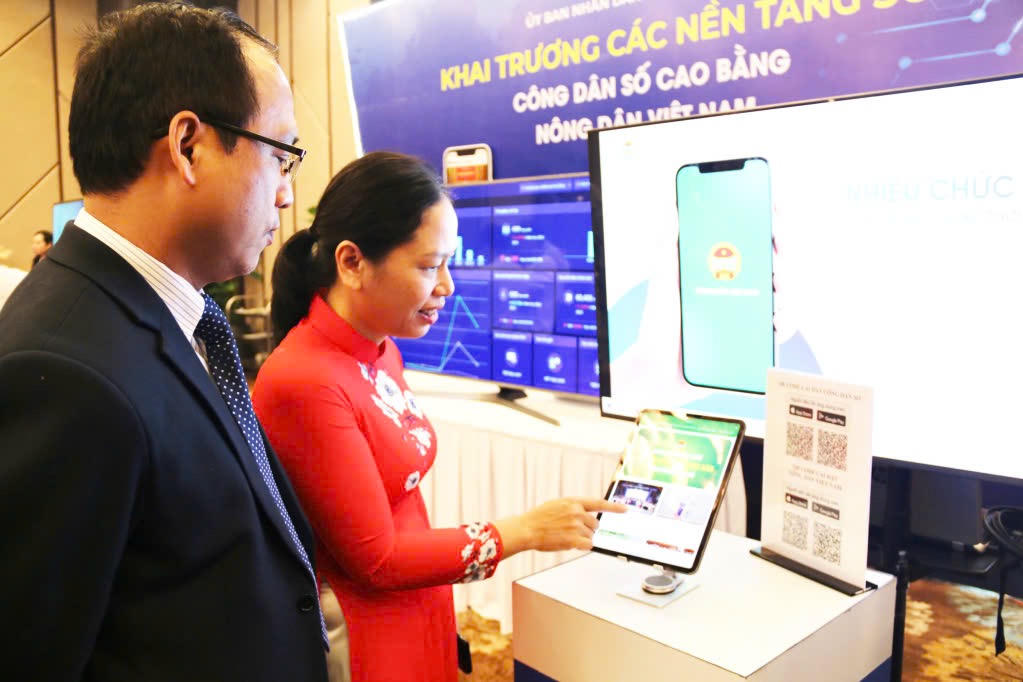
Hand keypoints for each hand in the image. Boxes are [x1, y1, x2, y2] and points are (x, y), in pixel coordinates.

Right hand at [495, 497, 627, 556]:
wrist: (527, 529)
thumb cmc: (539, 518)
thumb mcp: (557, 505)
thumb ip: (573, 508)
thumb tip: (586, 514)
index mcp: (573, 502)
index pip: (598, 503)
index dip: (614, 507)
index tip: (625, 509)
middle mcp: (577, 512)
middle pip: (595, 524)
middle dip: (588, 529)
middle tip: (572, 531)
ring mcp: (576, 526)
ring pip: (591, 536)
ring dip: (582, 538)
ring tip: (565, 536)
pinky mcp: (574, 539)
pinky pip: (588, 545)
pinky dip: (581, 546)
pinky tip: (570, 543)